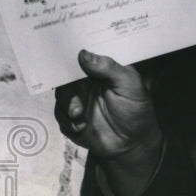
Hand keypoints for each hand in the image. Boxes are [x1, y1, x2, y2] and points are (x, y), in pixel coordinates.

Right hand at [54, 49, 161, 166]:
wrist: (132, 142)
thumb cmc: (136, 108)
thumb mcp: (129, 84)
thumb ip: (108, 68)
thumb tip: (83, 54)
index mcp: (99, 69)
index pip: (82, 55)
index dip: (71, 52)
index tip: (63, 53)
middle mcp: (85, 81)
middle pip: (65, 75)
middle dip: (66, 85)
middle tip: (74, 98)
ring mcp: (76, 99)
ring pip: (61, 95)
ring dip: (67, 105)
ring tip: (78, 115)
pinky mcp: (70, 117)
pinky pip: (59, 115)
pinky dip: (67, 121)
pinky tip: (80, 127)